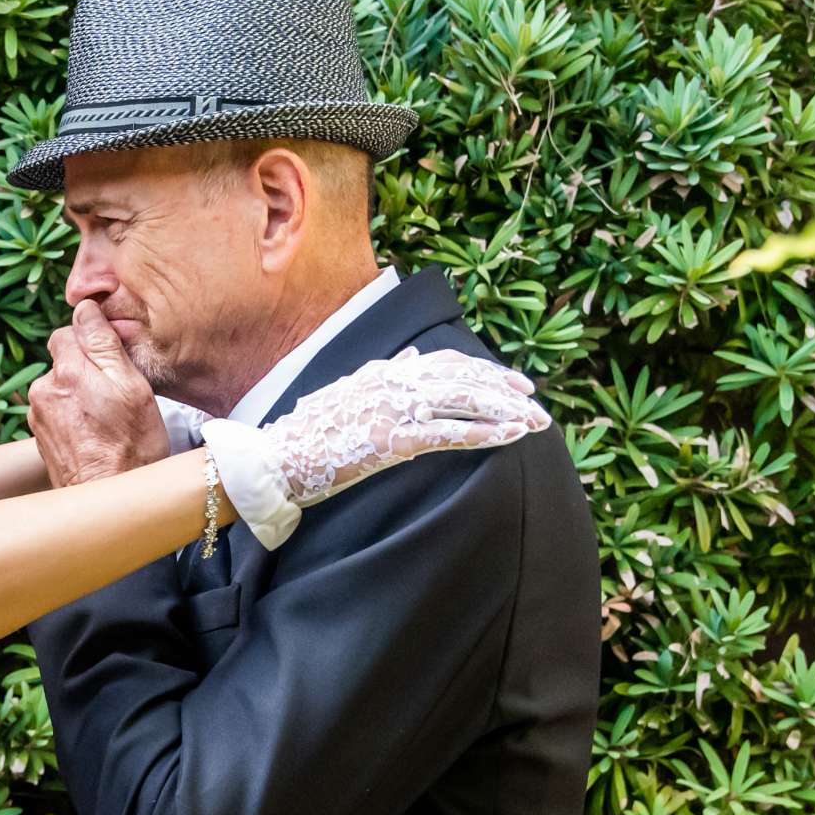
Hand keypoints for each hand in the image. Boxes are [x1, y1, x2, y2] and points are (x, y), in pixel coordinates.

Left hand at [28, 298, 168, 486]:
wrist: (108, 500)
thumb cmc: (131, 446)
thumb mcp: (132, 386)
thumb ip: (104, 343)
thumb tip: (86, 309)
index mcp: (67, 371)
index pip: (68, 331)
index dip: (93, 340)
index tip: (114, 358)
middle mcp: (44, 390)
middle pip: (63, 360)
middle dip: (86, 369)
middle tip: (116, 394)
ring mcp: (38, 416)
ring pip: (60, 387)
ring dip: (80, 394)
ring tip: (107, 419)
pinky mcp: (40, 438)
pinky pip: (57, 412)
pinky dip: (73, 416)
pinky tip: (94, 433)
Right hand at [252, 347, 548, 508]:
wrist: (276, 458)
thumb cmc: (307, 433)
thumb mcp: (346, 391)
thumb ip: (382, 373)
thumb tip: (413, 356)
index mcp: (384, 372)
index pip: (446, 362)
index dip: (485, 370)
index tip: (514, 382)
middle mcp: (394, 382)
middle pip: (464, 377)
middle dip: (506, 389)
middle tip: (537, 403)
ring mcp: (395, 410)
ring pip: (465, 401)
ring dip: (506, 410)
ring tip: (537, 421)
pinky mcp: (394, 441)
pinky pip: (451, 434)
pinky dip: (487, 433)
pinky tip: (513, 435)